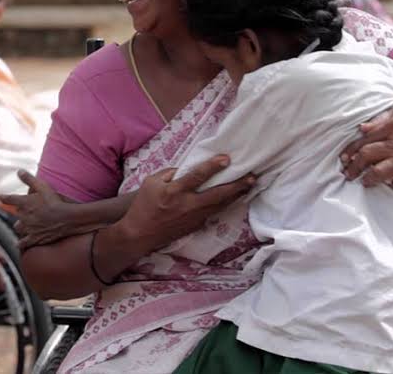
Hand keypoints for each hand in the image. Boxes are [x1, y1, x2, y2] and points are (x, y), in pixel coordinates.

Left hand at [0, 171, 79, 249]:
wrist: (65, 218)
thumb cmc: (55, 201)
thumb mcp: (43, 187)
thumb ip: (30, 179)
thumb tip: (18, 171)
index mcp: (24, 203)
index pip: (9, 199)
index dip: (4, 197)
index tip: (0, 197)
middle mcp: (23, 217)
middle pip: (16, 215)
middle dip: (19, 213)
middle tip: (23, 211)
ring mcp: (28, 229)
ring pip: (19, 228)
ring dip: (20, 226)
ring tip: (24, 225)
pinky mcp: (34, 239)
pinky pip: (23, 243)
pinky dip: (21, 243)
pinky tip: (21, 243)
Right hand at [117, 154, 255, 253]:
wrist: (140, 234)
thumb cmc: (144, 206)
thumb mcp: (151, 182)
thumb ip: (169, 173)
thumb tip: (186, 168)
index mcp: (175, 191)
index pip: (197, 176)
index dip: (212, 166)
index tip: (226, 158)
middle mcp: (188, 204)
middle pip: (218, 194)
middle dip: (236, 185)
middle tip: (252, 177)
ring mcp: (194, 217)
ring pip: (220, 205)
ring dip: (236, 195)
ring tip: (249, 186)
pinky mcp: (196, 225)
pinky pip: (214, 212)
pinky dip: (225, 205)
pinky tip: (233, 198)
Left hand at [340, 106, 392, 190]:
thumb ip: (379, 120)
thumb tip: (361, 128)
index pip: (364, 140)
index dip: (350, 151)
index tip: (343, 158)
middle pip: (368, 156)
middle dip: (354, 167)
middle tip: (348, 173)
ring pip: (381, 172)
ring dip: (368, 179)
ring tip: (363, 181)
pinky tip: (390, 185)